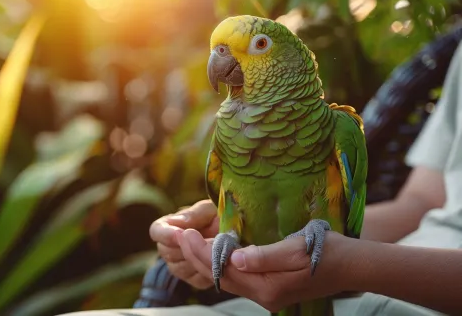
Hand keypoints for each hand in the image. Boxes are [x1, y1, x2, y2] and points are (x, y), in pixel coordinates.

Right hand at [149, 200, 218, 288]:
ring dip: (199, 259)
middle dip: (187, 247)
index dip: (165, 234)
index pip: (156, 231)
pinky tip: (220, 261)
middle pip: (167, 252)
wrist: (236, 234)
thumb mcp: (210, 209)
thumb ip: (195, 214)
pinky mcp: (195, 279)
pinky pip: (197, 279)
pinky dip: (209, 271)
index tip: (178, 233)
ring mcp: (180, 265)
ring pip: (181, 268)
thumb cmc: (220, 216)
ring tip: (217, 248)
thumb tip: (180, 222)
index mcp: (170, 226)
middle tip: (209, 240)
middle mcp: (170, 247)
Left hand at [178, 229, 351, 311]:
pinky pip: (238, 278)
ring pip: (227, 278)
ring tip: (188, 241)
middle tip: (178, 235)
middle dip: (196, 256)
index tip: (185, 233)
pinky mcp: (270, 287)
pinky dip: (221, 264)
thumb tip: (235, 257)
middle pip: (221, 277)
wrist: (350, 266)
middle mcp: (263, 295)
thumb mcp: (297, 250)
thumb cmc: (326, 251)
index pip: (224, 270)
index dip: (201, 252)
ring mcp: (266, 294)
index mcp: (268, 287)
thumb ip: (265, 256)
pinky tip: (213, 250)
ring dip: (206, 260)